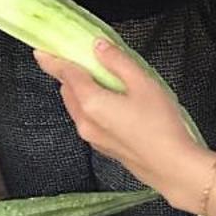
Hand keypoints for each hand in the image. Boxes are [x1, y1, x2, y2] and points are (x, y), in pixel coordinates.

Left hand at [34, 38, 200, 203]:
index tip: (42, 50)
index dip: (53, 59)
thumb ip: (118, 61)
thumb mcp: (143, 83)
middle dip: (70, 73)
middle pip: (68, 90)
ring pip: (78, 107)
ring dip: (82, 91)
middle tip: (81, 58)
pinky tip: (114, 102)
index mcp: (91, 102)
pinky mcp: (104, 147)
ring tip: (103, 79)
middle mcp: (86, 122)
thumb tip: (99, 47)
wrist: (173, 168)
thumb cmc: (161, 126)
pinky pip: (89, 120)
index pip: (66, 74)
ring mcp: (93, 138)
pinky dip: (92, 106)